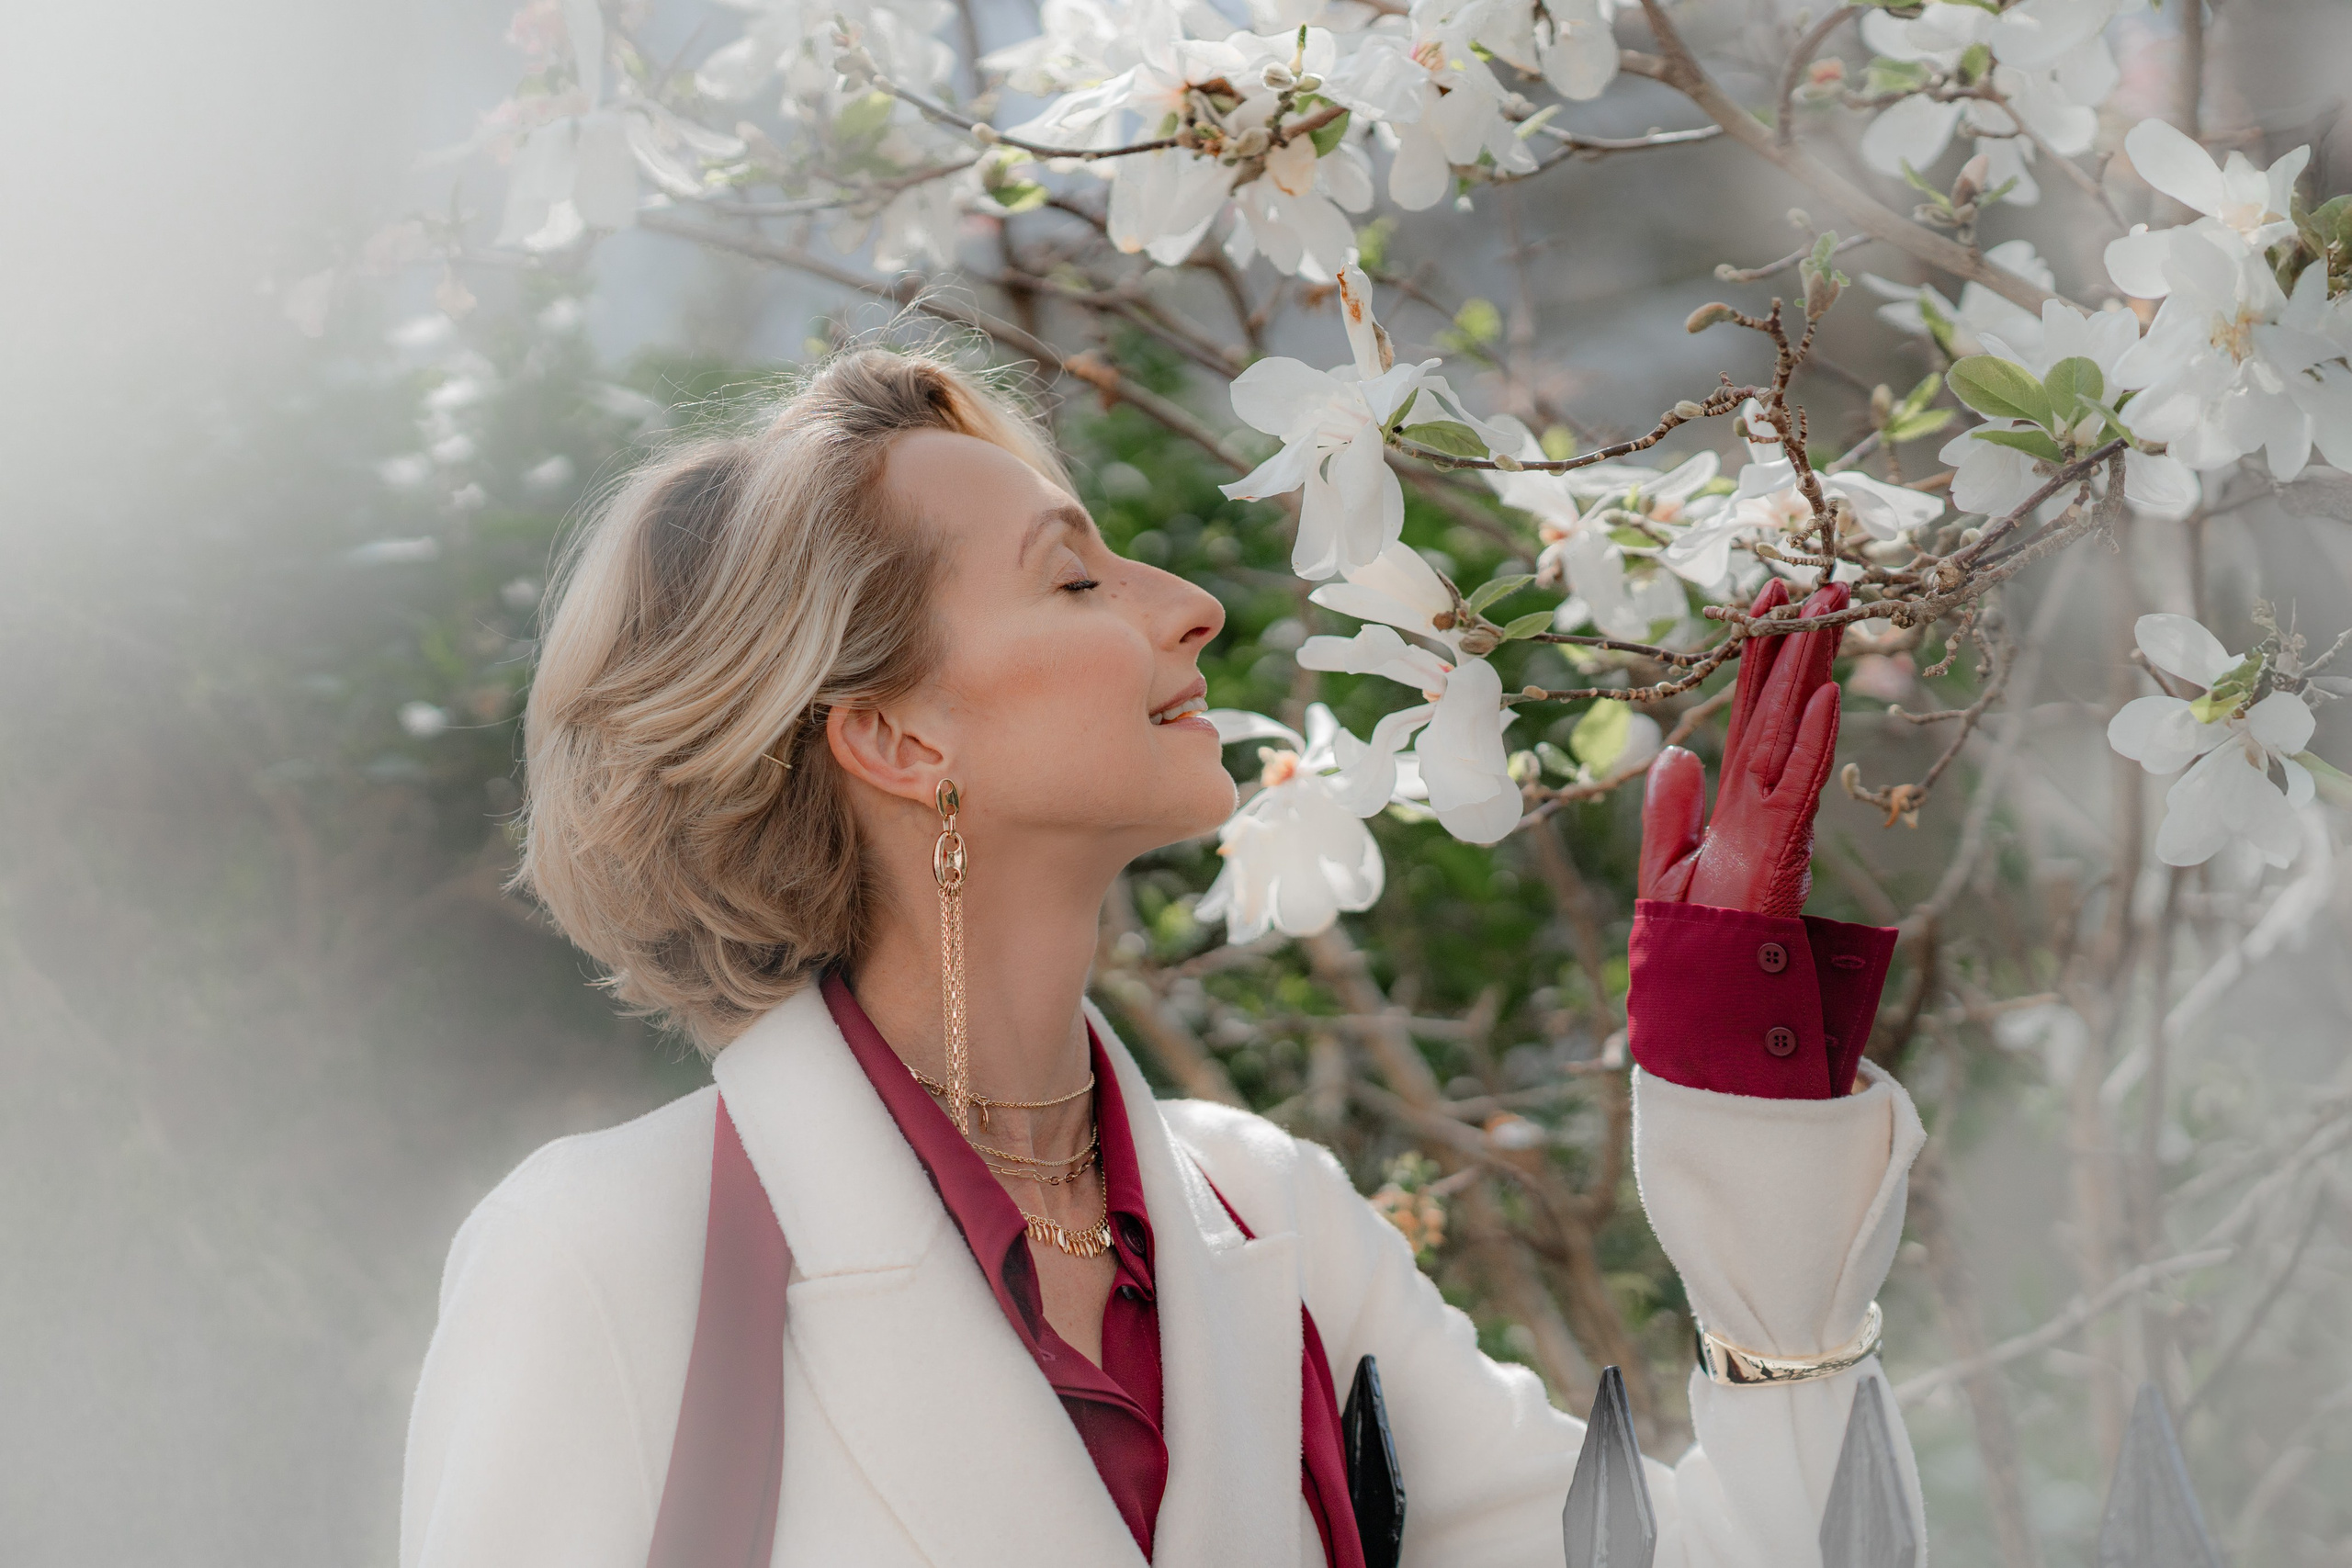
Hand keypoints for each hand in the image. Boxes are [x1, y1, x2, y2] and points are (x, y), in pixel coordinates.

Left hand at [1638, 578, 1847, 917]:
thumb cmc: (1695, 938)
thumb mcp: (1666, 866)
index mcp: (1734, 798)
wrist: (1705, 994)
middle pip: (1779, 706)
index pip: (1748, 713)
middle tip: (1827, 584)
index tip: (1770, 601)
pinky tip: (1826, 696)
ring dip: (1812, 672)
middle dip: (1800, 644)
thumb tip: (1677, 754)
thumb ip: (1669, 811)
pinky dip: (1811, 742)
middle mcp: (1761, 797)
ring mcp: (1774, 818)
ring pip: (1793, 730)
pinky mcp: (1781, 846)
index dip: (1759, 657)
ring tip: (1830, 613)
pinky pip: (1798, 784)